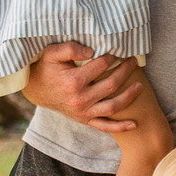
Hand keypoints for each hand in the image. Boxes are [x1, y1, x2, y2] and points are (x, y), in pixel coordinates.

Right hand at [22, 41, 142, 133]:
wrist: (36, 90)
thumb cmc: (46, 68)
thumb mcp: (52, 53)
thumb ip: (70, 48)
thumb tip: (91, 51)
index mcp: (73, 81)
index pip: (101, 65)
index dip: (112, 56)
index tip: (118, 50)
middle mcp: (80, 99)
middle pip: (111, 84)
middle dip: (125, 70)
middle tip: (133, 61)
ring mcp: (83, 112)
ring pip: (113, 106)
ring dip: (129, 96)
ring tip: (140, 85)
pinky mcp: (84, 120)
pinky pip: (105, 127)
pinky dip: (120, 127)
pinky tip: (134, 124)